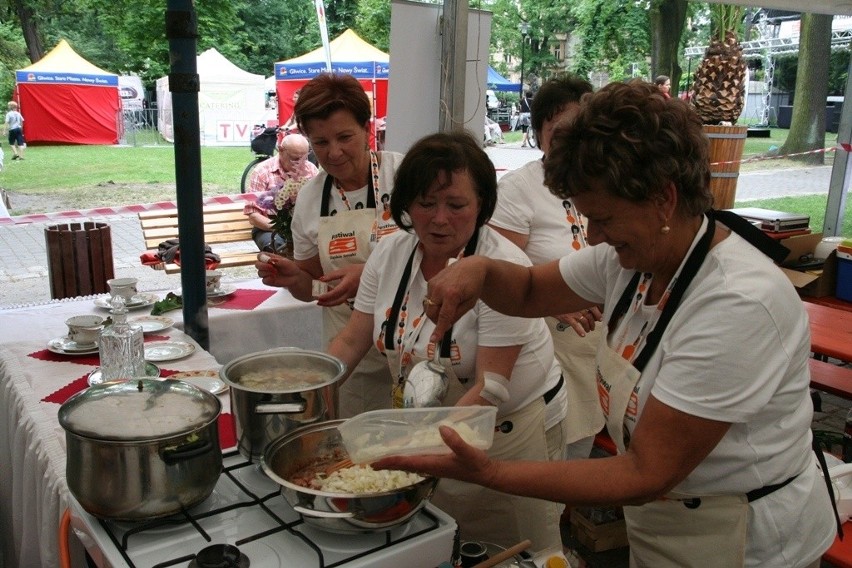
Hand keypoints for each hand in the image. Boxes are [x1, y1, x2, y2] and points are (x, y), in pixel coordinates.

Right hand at [255, 253, 301, 287]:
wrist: (295, 277)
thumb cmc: (290, 267)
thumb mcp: (286, 262)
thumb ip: (277, 261)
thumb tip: (270, 260)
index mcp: (269, 258)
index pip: (260, 256)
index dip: (261, 257)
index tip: (268, 260)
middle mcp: (266, 265)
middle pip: (257, 264)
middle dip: (263, 266)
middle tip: (272, 267)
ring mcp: (266, 273)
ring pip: (259, 273)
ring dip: (267, 273)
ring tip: (276, 272)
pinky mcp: (268, 281)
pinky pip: (264, 280)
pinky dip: (268, 279)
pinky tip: (274, 278)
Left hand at [314, 263, 364, 306]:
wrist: (371, 274)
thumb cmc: (358, 270)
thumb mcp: (344, 270)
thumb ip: (332, 275)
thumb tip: (321, 279)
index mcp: (346, 286)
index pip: (334, 294)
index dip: (325, 297)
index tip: (318, 297)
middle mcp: (349, 293)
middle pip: (336, 302)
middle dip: (326, 304)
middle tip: (317, 303)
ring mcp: (352, 296)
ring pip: (339, 301)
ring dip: (330, 302)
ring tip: (322, 300)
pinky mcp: (353, 296)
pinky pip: (343, 299)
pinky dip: (335, 299)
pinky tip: (331, 296)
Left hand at [374, 425, 497, 485]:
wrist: (485, 473)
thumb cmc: (476, 464)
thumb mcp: (468, 452)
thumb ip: (456, 441)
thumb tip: (441, 428)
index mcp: (432, 464)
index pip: (406, 462)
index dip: (389, 461)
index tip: (374, 461)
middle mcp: (429, 466)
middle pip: (403, 465)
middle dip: (386, 463)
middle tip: (369, 460)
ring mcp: (432, 465)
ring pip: (408, 463)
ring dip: (394, 461)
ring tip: (381, 456)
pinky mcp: (436, 462)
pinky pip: (416, 461)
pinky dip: (405, 458)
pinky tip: (404, 451)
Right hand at [423, 257, 486, 342]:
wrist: (471, 266)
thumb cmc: (473, 285)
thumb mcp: (469, 304)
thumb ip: (456, 316)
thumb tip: (445, 326)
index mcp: (452, 295)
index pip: (443, 317)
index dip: (438, 330)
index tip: (433, 339)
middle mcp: (440, 289)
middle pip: (431, 313)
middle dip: (437, 321)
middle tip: (447, 321)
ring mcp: (433, 284)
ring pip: (428, 306)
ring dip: (436, 311)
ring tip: (449, 304)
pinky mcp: (431, 281)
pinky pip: (428, 298)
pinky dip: (435, 302)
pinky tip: (445, 296)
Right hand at [555, 306, 601, 336]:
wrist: (552, 302)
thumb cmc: (563, 303)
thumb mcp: (574, 302)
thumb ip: (582, 306)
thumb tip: (590, 312)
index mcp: (581, 301)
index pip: (594, 307)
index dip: (598, 314)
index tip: (600, 318)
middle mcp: (579, 306)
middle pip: (590, 316)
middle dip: (593, 323)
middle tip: (593, 327)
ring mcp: (574, 312)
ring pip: (585, 321)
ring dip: (588, 327)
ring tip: (588, 330)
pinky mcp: (568, 318)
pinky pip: (576, 326)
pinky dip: (580, 331)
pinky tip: (582, 334)